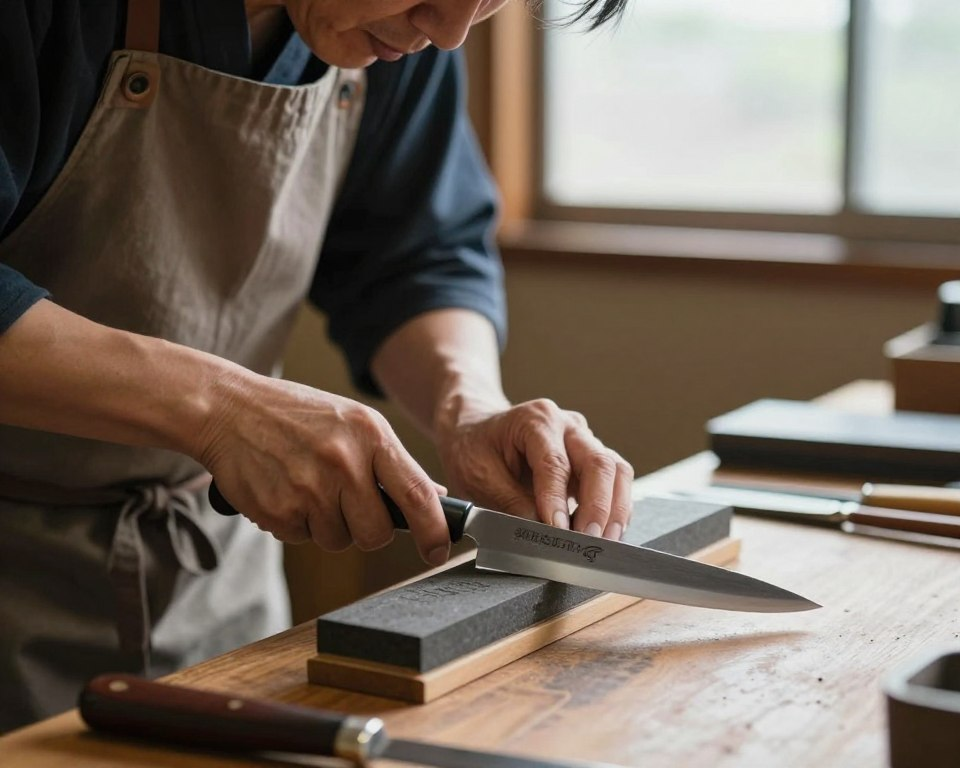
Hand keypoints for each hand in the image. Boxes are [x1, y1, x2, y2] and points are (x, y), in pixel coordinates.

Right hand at [195, 370, 450, 565]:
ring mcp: (308, 488)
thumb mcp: (355, 422)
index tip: (438, 549)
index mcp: (371, 435)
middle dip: (368, 531)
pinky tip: (286, 490)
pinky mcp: (278, 510)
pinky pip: (303, 538)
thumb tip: (436, 495)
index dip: (434, 531)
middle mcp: (343, 462)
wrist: (229, 409)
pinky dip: (297, 523)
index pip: (418, 494)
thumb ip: (393, 461)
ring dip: (328, 525)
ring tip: (308, 486)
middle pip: (377, 533)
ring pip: (338, 540)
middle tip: (348, 506)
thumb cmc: (298, 415)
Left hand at [435, 397, 633, 539]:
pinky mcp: (591, 458)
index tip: (559, 530)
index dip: (558, 500)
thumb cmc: (474, 450)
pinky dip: (615, 508)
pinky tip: (607, 531)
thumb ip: (511, 504)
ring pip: (616, 470)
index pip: (555, 463)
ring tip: (605, 541)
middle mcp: (567, 425)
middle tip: (590, 540)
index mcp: (535, 420)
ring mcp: (583, 440)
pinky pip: (615, 480)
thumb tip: (542, 533)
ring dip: (615, 509)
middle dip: (598, 506)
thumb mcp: (479, 477)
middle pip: (598, 463)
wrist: (474, 432)